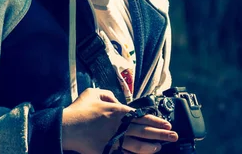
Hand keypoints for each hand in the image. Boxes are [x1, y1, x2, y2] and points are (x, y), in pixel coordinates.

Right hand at [61, 88, 177, 153]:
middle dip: (161, 134)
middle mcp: (119, 126)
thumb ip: (108, 95)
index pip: (142, 116)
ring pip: (138, 145)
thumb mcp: (93, 93)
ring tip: (161, 147)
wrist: (67, 127)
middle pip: (144, 131)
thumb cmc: (79, 109)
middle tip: (174, 136)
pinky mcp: (108, 150)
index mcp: (117, 111)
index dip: (156, 120)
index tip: (167, 124)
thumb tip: (118, 101)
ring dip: (151, 146)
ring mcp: (114, 140)